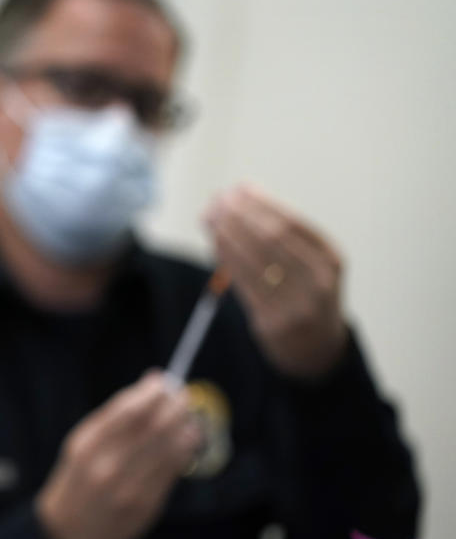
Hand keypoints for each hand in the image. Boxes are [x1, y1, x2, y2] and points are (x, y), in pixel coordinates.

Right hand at [35, 372, 201, 538]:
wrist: (67, 531)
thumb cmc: (78, 477)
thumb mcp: (83, 441)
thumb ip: (118, 412)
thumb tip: (153, 379)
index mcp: (87, 446)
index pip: (130, 411)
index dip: (153, 393)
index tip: (164, 383)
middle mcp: (107, 467)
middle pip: (153, 427)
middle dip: (174, 407)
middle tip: (183, 397)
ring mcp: (127, 489)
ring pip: (168, 449)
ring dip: (185, 427)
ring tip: (189, 417)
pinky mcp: (145, 506)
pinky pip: (172, 471)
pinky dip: (184, 451)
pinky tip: (188, 440)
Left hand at [205, 184, 347, 378]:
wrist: (317, 350)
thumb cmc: (306, 294)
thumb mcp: (312, 264)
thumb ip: (283, 235)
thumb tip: (241, 194)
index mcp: (330, 260)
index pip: (291, 224)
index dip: (262, 204)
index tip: (238, 188)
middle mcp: (318, 282)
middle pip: (271, 239)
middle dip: (240, 215)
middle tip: (216, 199)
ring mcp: (295, 305)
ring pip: (253, 260)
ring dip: (226, 234)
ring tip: (208, 216)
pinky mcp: (271, 323)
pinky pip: (243, 284)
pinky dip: (226, 259)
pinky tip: (214, 242)